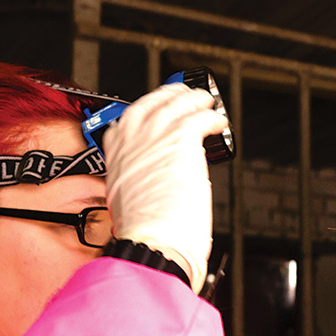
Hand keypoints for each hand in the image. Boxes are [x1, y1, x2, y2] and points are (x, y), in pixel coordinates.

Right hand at [103, 84, 228, 292]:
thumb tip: (151, 177)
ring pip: (181, 103)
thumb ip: (136, 177)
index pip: (132, 115)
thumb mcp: (124, 196)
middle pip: (157, 101)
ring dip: (198, 101)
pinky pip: (202, 117)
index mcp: (115, 149)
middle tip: (191, 97)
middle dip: (176, 96)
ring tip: (209, 104)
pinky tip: (219, 123)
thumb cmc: (142, 228)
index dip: (153, 108)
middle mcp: (132, 136)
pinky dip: (214, 118)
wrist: (151, 239)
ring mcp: (156, 134)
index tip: (164, 108)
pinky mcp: (181, 138)